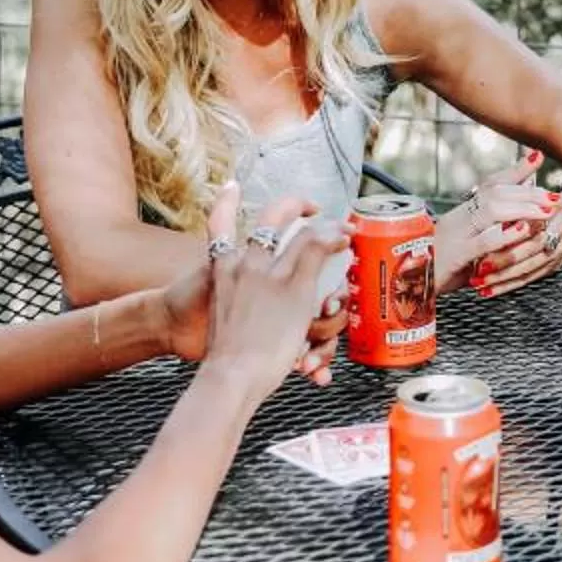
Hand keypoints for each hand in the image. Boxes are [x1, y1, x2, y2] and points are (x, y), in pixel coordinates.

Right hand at [189, 185, 349, 393]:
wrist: (228, 373)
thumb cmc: (222, 359)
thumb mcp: (219, 323)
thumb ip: (232, 307)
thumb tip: (243, 316)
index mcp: (222, 272)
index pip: (217, 225)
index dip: (224, 202)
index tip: (232, 188)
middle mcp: (246, 264)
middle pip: (269, 218)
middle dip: (292, 205)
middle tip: (309, 207)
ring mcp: (271, 273)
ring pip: (302, 232)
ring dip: (326, 226)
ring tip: (341, 227)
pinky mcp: (295, 287)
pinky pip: (317, 250)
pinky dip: (334, 240)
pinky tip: (345, 241)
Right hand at [447, 149, 555, 290]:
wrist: (404, 285)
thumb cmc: (439, 268)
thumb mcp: (466, 247)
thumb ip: (488, 231)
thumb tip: (515, 216)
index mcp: (461, 214)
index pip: (490, 184)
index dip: (515, 170)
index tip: (537, 157)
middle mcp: (458, 218)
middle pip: (496, 193)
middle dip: (529, 193)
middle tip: (556, 196)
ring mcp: (456, 235)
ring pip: (491, 210)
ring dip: (523, 208)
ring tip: (548, 209)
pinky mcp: (456, 257)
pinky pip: (483, 241)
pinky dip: (505, 233)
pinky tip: (524, 228)